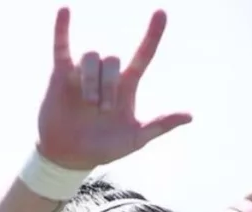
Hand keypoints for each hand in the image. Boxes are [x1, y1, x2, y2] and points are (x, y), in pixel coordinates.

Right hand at [36, 8, 191, 169]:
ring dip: (92, 80)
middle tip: (103, 110)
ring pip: (91, 57)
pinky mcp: (61, 74)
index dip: (152, 35)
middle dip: (109, 85)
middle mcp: (106, 75)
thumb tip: (190, 116)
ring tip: (89, 103)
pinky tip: (65, 11)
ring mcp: (83, 73)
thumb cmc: (104, 148)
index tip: (161, 13)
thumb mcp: (135, 138)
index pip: (143, 54)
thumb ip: (160, 124)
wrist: (71, 157)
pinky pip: (61, 46)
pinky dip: (62, 28)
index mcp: (126, 86)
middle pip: (113, 60)